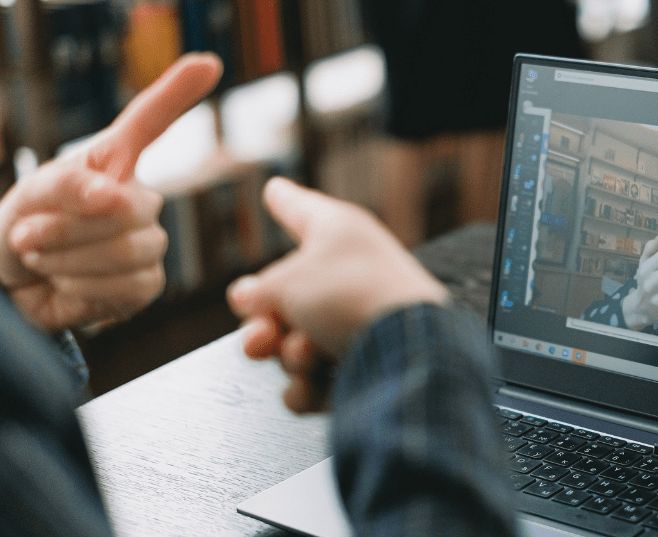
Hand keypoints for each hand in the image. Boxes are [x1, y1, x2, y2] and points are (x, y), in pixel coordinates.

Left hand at [0, 53, 222, 331]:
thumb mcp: (32, 194)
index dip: (177, 94)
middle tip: (26, 236)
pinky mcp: (146, 284)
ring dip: (67, 260)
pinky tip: (66, 284)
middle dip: (68, 228)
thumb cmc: (25, 226)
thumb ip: (68, 184)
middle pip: (129, 208)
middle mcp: (139, 199)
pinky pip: (126, 286)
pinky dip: (82, 289)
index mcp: (113, 164)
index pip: (149, 124)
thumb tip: (112, 196)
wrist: (12, 286)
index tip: (207, 64)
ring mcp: (148, 243)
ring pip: (128, 250)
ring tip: (41, 259)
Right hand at [227, 177, 448, 412]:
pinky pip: (315, 382)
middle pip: (285, 298)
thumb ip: (258, 290)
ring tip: (306, 355)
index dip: (284, 201)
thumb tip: (248, 298)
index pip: (302, 210)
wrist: (408, 353)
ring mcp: (357, 324)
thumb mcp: (287, 281)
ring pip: (295, 345)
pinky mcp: (364, 369)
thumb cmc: (351, 297)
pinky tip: (314, 384)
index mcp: (338, 235)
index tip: (275, 189)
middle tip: (261, 336)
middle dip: (264, 325)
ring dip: (290, 356)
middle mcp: (349, 275)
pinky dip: (309, 387)